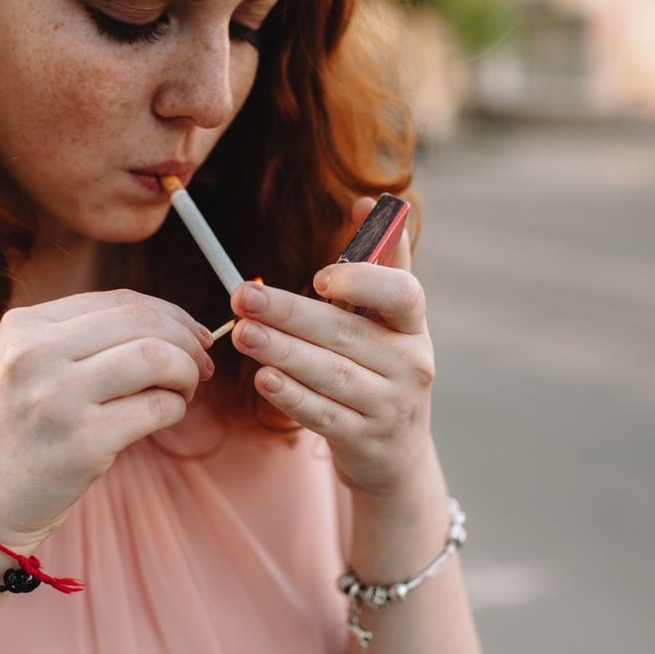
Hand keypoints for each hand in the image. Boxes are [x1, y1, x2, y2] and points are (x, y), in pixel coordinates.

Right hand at [0, 290, 213, 551]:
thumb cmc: (6, 438)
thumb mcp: (19, 369)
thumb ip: (76, 339)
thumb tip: (166, 324)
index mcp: (22, 327)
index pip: (118, 300)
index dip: (169, 313)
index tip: (191, 333)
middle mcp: (36, 354)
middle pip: (143, 322)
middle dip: (187, 339)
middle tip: (202, 363)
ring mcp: (58, 398)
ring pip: (157, 357)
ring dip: (186, 372)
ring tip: (185, 391)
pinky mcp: (83, 444)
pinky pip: (157, 408)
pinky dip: (175, 409)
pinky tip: (166, 416)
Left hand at [229, 199, 435, 499]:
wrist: (395, 453)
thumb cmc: (381, 367)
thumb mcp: (390, 320)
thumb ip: (378, 263)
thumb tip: (365, 201)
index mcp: (413, 326)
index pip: (402, 295)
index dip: (363, 282)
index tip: (318, 277)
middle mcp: (410, 364)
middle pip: (345, 333)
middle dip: (289, 314)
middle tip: (241, 297)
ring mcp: (389, 406)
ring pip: (330, 375)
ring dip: (282, 352)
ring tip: (242, 334)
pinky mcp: (364, 440)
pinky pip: (323, 415)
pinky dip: (292, 398)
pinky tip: (263, 379)